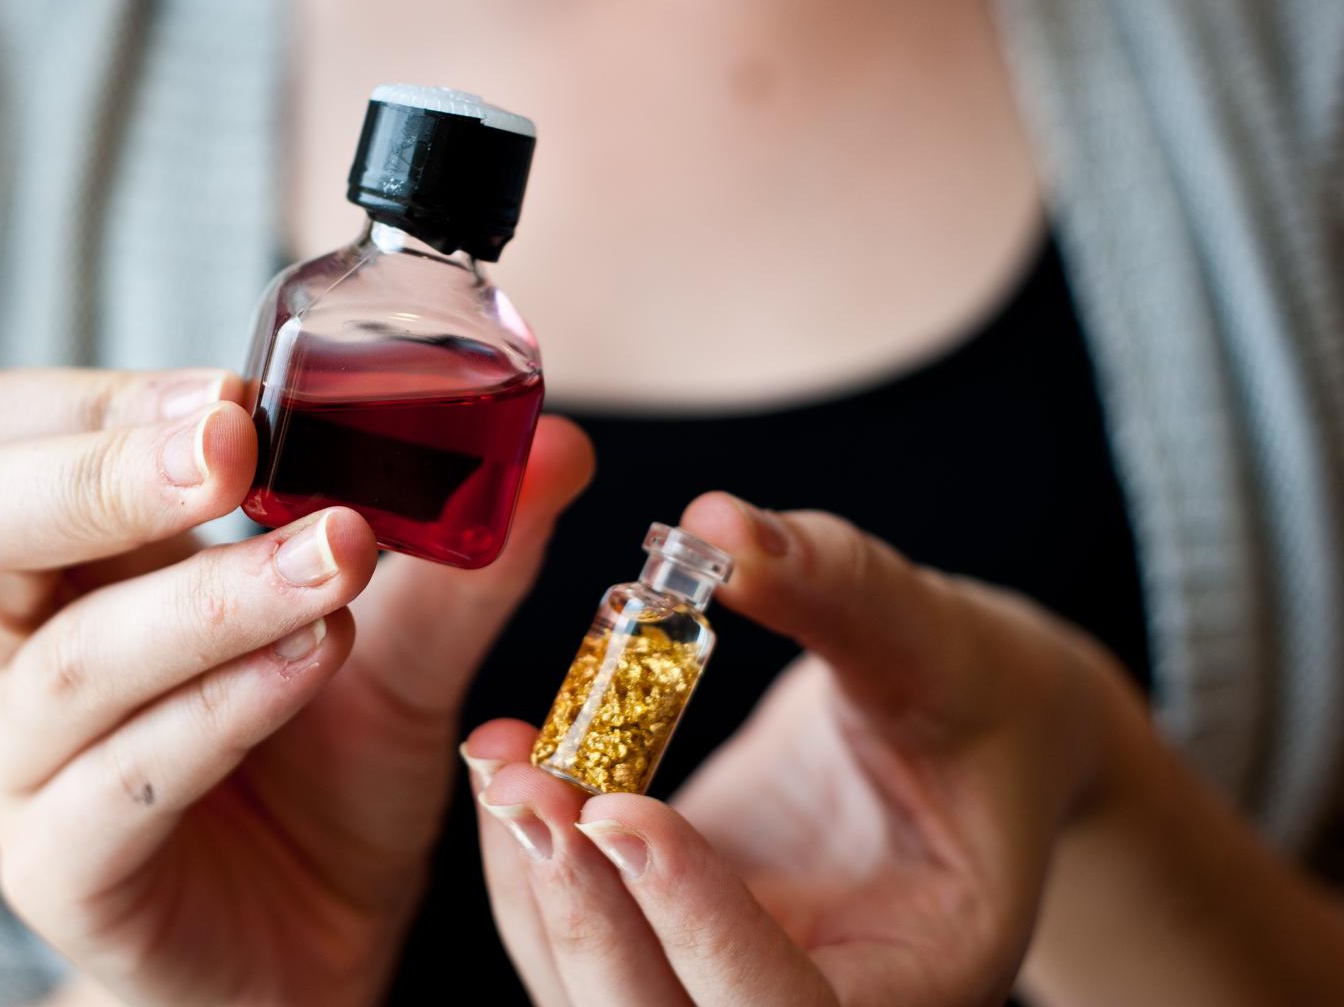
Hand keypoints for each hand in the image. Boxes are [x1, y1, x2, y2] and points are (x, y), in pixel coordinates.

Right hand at [0, 367, 593, 1004]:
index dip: (99, 400)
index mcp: (66, 565)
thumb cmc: (321, 776)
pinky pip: (120, 786)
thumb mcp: (398, 648)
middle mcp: (13, 655)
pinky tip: (314, 662)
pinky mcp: (65, 875)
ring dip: (212, 596)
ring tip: (337, 560)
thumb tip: (558, 444)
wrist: (317, 944)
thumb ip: (458, 553)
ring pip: (73, 661)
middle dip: (102, 471)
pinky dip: (223, 711)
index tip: (238, 390)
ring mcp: (23, 771)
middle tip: (235, 444)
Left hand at [463, 491, 1128, 1006]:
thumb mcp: (929, 639)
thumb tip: (721, 525)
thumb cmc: (977, 695)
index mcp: (919, 975)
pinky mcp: (673, 939)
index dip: (700, 927)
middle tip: (529, 787)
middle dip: (589, 921)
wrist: (967, 728)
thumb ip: (834, 588)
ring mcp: (730, 979)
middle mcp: (821, 1001)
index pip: (790, 1006)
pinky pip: (578, 938)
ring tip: (507, 764)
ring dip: (541, 892)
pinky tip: (509, 767)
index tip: (622, 808)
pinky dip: (531, 868)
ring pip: (602, 999)